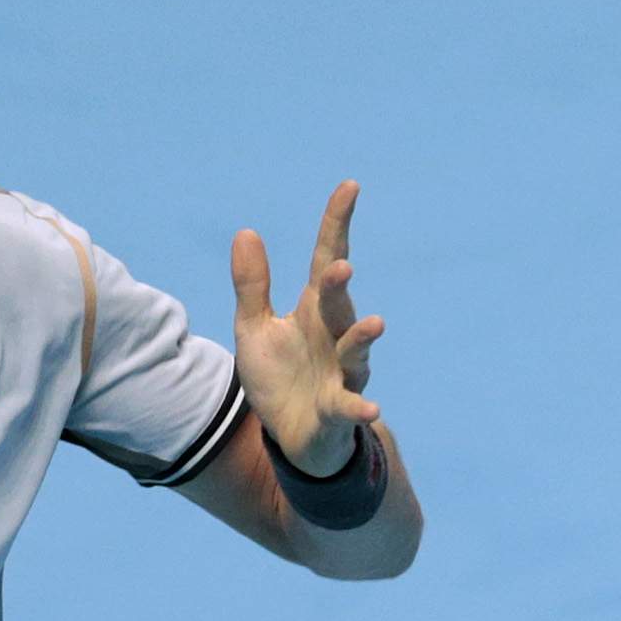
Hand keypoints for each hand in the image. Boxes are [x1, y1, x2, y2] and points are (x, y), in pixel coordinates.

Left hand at [230, 180, 384, 474]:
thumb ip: (251, 286)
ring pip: (355, 351)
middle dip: (339, 287)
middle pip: (339, 304)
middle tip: (339, 267)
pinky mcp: (339, 409)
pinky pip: (351, 406)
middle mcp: (334, 335)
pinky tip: (371, 408)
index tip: (349, 186)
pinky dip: (360, 407)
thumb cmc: (278, 376)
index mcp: (313, 310)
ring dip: (362, 338)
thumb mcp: (253, 329)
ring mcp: (342, 372)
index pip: (327, 258)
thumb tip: (247, 232)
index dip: (337, 224)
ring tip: (374, 324)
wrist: (290, 433)